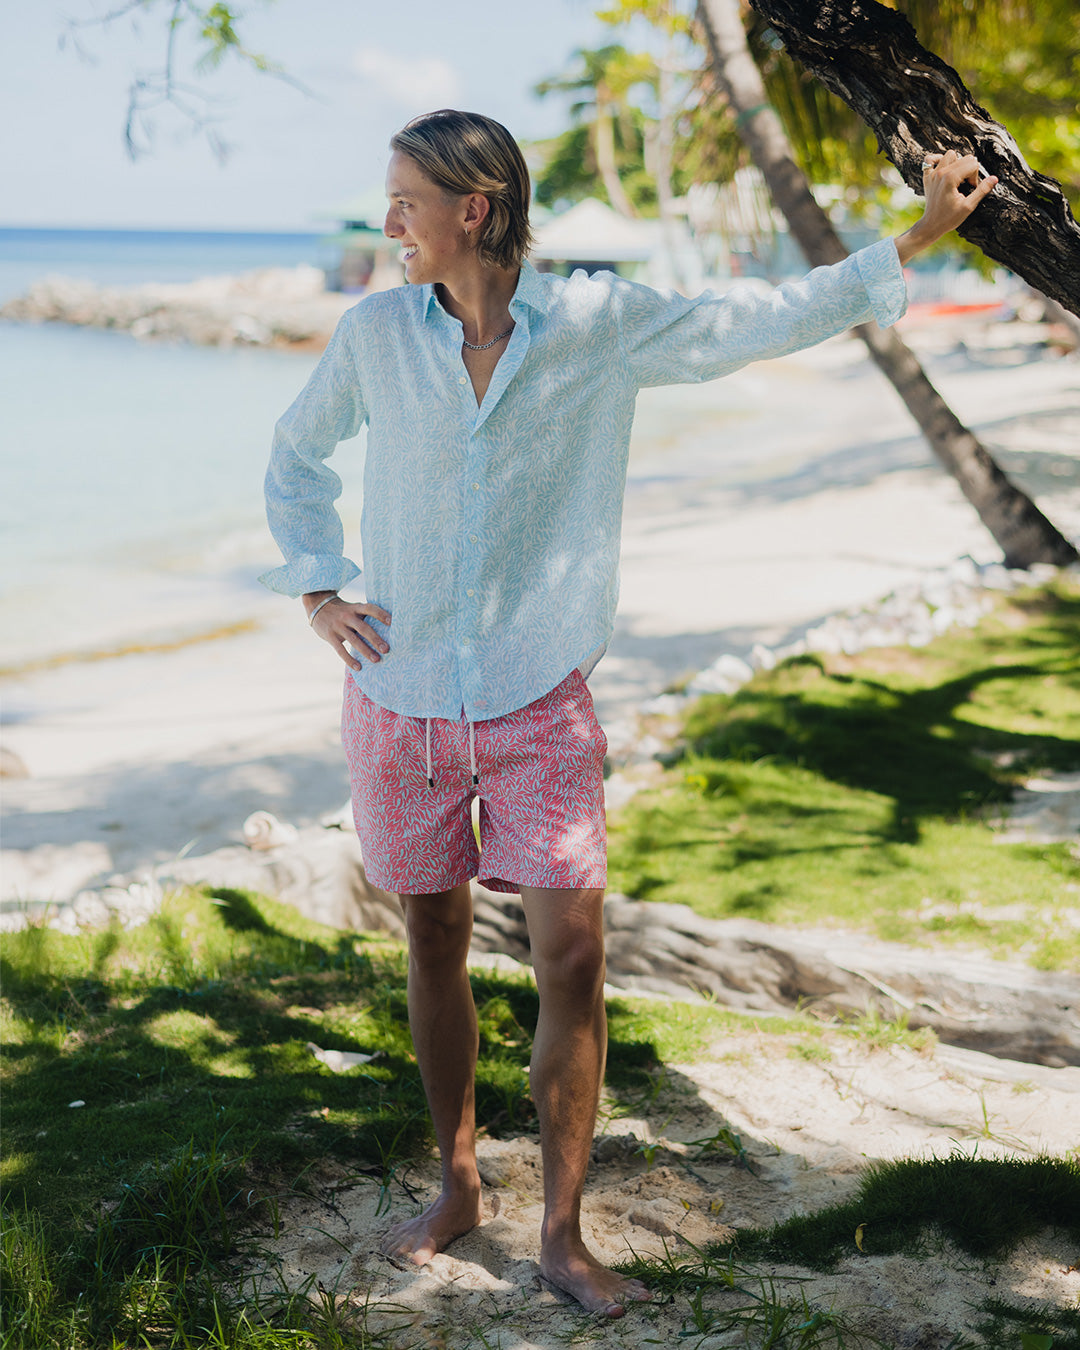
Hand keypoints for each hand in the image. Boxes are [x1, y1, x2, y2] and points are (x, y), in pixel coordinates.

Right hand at [304, 593, 390, 671]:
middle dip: (375, 639)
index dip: (380, 614)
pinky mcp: (330, 636)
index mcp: (355, 608)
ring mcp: (338, 626)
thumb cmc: (343, 611)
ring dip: (365, 651)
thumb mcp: (354, 608)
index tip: (392, 622)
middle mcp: (347, 616)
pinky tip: (358, 667)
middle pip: (363, 628)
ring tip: (376, 660)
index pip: (370, 608)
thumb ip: (366, 616)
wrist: (318, 607)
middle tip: (386, 649)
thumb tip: (389, 627)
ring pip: (353, 640)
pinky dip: (349, 659)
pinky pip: (340, 650)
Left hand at [895, 150, 997, 264]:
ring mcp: (932, 174)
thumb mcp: (968, 206)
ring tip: (957, 177)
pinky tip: (943, 168)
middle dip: (969, 170)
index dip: (975, 177)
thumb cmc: (949, 218)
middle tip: (965, 186)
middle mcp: (940, 172)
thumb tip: (994, 178)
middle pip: (964, 158)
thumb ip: (982, 190)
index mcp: (950, 178)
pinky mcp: (927, 176)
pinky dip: (937, 160)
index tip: (970, 189)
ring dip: (956, 163)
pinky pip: (929, 159)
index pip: (972, 164)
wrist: (931, 226)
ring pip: (950, 154)